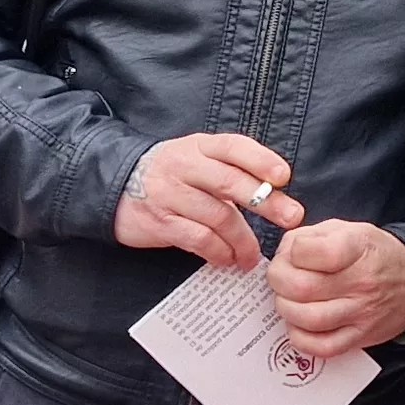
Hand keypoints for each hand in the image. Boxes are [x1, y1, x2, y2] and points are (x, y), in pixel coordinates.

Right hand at [116, 132, 304, 270]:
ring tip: (252, 256)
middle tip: (291, 218)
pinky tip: (227, 258)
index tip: (284, 176)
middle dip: (266, 202)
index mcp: (199, 146)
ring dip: (244, 241)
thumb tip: (276, 194)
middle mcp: (185, 166)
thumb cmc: (170, 174)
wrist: (113, 185)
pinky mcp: (160, 222)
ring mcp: (171, 194)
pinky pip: (199, 239)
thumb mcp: (196, 158)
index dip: (261, 159)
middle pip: (231, 182)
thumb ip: (229, 170)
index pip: (233, 146)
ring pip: (219, 217)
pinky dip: (219, 252)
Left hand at [267, 220, 404, 357]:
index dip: (290, 252)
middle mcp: (361, 282)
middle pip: (301, 288)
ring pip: (308, 319)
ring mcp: (362, 313)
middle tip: (281, 279)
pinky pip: (323, 348)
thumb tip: (283, 255)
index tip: (293, 253)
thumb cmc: (376, 254)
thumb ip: (311, 236)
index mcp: (356, 247)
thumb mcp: (348, 229)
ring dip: (287, 309)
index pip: (310, 251)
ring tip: (290, 300)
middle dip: (278, 282)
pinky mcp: (361, 338)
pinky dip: (301, 339)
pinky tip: (300, 325)